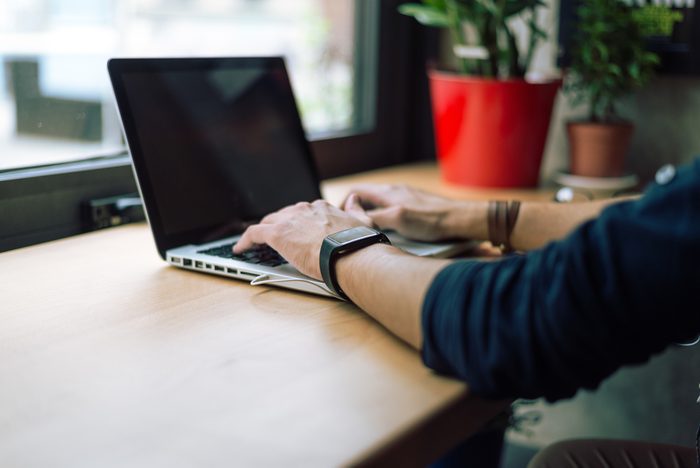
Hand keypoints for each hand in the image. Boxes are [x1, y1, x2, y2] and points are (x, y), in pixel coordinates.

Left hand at [233, 200, 366, 279]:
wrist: (350, 254)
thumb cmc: (358, 243)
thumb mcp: (363, 221)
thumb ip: (356, 208)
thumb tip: (355, 198)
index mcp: (321, 208)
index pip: (303, 212)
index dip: (296, 222)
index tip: (294, 231)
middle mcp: (304, 209)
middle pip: (283, 215)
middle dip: (278, 225)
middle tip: (273, 238)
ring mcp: (289, 220)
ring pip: (268, 222)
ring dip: (262, 232)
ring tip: (255, 243)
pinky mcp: (277, 234)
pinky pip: (254, 233)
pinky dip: (245, 240)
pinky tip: (240, 249)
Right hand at [342, 184, 477, 241]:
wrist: (460, 220)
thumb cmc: (432, 220)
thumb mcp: (398, 220)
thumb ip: (374, 217)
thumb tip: (354, 219)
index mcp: (388, 193)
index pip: (357, 191)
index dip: (344, 204)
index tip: (338, 218)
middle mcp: (396, 192)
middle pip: (367, 197)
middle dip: (356, 210)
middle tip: (350, 226)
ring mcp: (407, 198)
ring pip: (380, 204)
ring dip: (371, 214)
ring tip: (367, 229)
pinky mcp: (416, 206)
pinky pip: (393, 209)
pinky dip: (385, 217)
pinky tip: (390, 230)